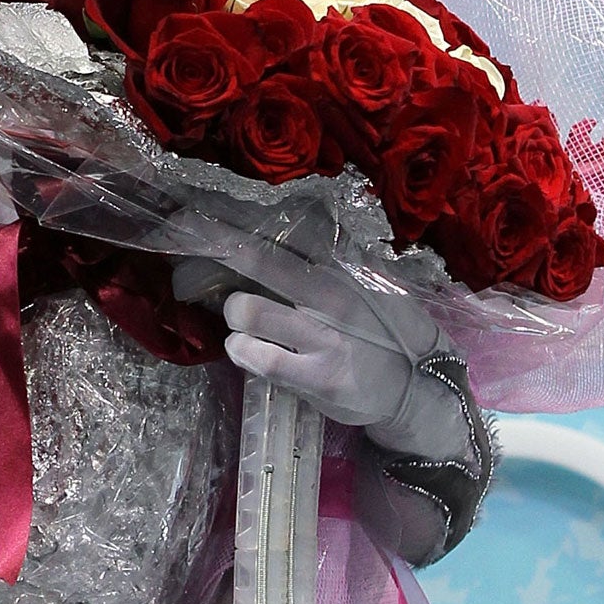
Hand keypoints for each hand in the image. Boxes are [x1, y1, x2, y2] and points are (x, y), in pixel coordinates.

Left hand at [171, 224, 460, 455]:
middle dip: (212, 247)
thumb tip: (291, 224)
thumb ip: (331, 257)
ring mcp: (324, 336)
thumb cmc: (383, 330)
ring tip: (241, 319)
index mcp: (339, 266)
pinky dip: (242, 350)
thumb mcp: (367, 282)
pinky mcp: (319, 376)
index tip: (192, 216)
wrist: (418, 387)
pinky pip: (261, 358)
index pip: (280, 234)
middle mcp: (330, 293)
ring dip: (234, 313)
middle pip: (257, 259)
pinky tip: (243, 349)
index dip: (231, 225)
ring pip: (248, 310)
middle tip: (185, 240)